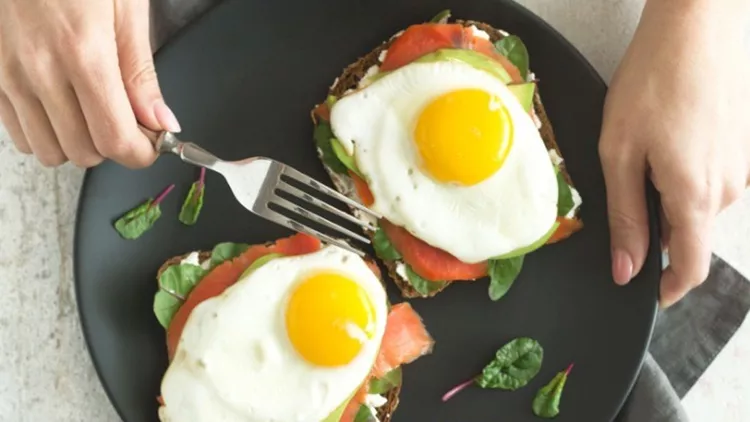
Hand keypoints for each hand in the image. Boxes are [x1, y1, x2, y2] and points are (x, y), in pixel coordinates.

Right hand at [0, 0, 179, 167]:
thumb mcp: (125, 8)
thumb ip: (140, 73)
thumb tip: (161, 122)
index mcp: (82, 52)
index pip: (114, 138)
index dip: (141, 152)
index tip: (153, 143)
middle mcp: (39, 69)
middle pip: (83, 152)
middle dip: (114, 146)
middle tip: (128, 119)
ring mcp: (7, 74)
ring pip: (48, 150)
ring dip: (77, 142)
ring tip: (92, 111)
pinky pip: (17, 133)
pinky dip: (44, 131)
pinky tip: (60, 104)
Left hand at [599, 0, 749, 306]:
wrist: (697, 25)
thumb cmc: (654, 81)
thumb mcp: (620, 152)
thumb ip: (625, 216)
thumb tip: (626, 268)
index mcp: (695, 196)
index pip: (690, 266)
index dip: (669, 287)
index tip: (648, 292)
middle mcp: (728, 188)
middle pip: (689, 232)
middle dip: (656, 226)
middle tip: (625, 185)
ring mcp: (741, 166)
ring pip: (698, 204)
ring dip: (668, 195)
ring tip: (643, 150)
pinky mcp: (743, 147)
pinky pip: (710, 178)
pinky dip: (683, 173)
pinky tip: (666, 138)